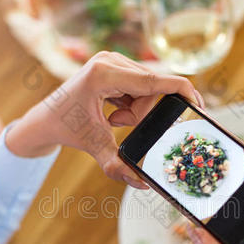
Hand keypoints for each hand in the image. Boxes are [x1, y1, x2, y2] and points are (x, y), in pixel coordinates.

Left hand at [6, 51, 203, 188]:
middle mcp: (109, 60)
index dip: (180, 90)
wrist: (46, 119)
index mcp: (103, 73)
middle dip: (143, 112)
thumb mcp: (95, 148)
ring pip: (147, 88)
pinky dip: (132, 103)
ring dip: (137, 109)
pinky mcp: (115, 63)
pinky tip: (112, 112)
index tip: (198, 103)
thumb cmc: (67, 130)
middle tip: (118, 124)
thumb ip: (117, 166)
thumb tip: (142, 184)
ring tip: (112, 119)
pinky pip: (140, 86)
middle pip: (152, 88)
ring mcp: (112, 59)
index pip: (154, 80)